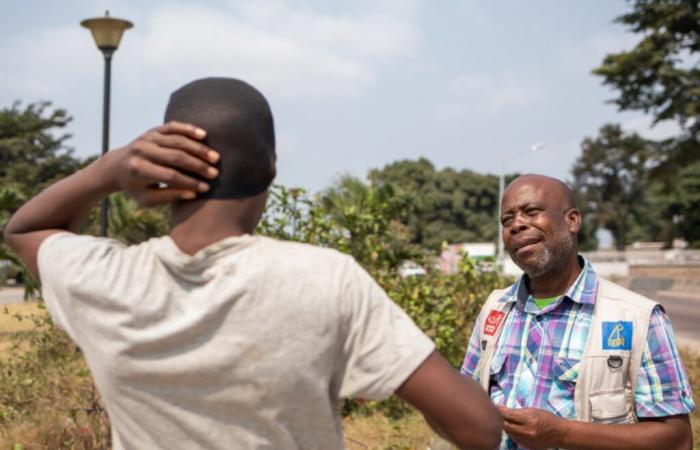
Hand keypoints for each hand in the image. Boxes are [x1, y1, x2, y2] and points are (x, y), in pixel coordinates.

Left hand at [104, 121, 219, 205]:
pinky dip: (189, 129)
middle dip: (198, 165)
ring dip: (199, 149)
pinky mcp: (153, 130)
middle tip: (215, 173)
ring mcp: (147, 138)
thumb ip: (169, 196)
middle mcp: (142, 151)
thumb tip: (194, 194)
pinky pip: (173, 127)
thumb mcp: (147, 198)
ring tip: (215, 158)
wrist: (117, 166)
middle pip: (176, 157)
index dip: (190, 182)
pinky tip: (204, 135)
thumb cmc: (136, 187)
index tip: (206, 188)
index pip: (170, 176)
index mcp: (139, 170)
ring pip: (178, 141)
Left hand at [498, 405, 567, 449]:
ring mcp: (527, 441)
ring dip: (506, 427)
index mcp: (529, 420)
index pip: (508, 415)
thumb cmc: (547, 418)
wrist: (560, 433)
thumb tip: (502, 409)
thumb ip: (517, 411)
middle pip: (506, 426)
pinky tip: (514, 428)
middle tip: (496, 413)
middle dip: (500, 419)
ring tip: (506, 420)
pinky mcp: (528, 447)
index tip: (493, 406)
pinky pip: (515, 439)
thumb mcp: (533, 410)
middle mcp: (527, 432)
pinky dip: (512, 433)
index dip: (499, 411)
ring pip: (509, 433)